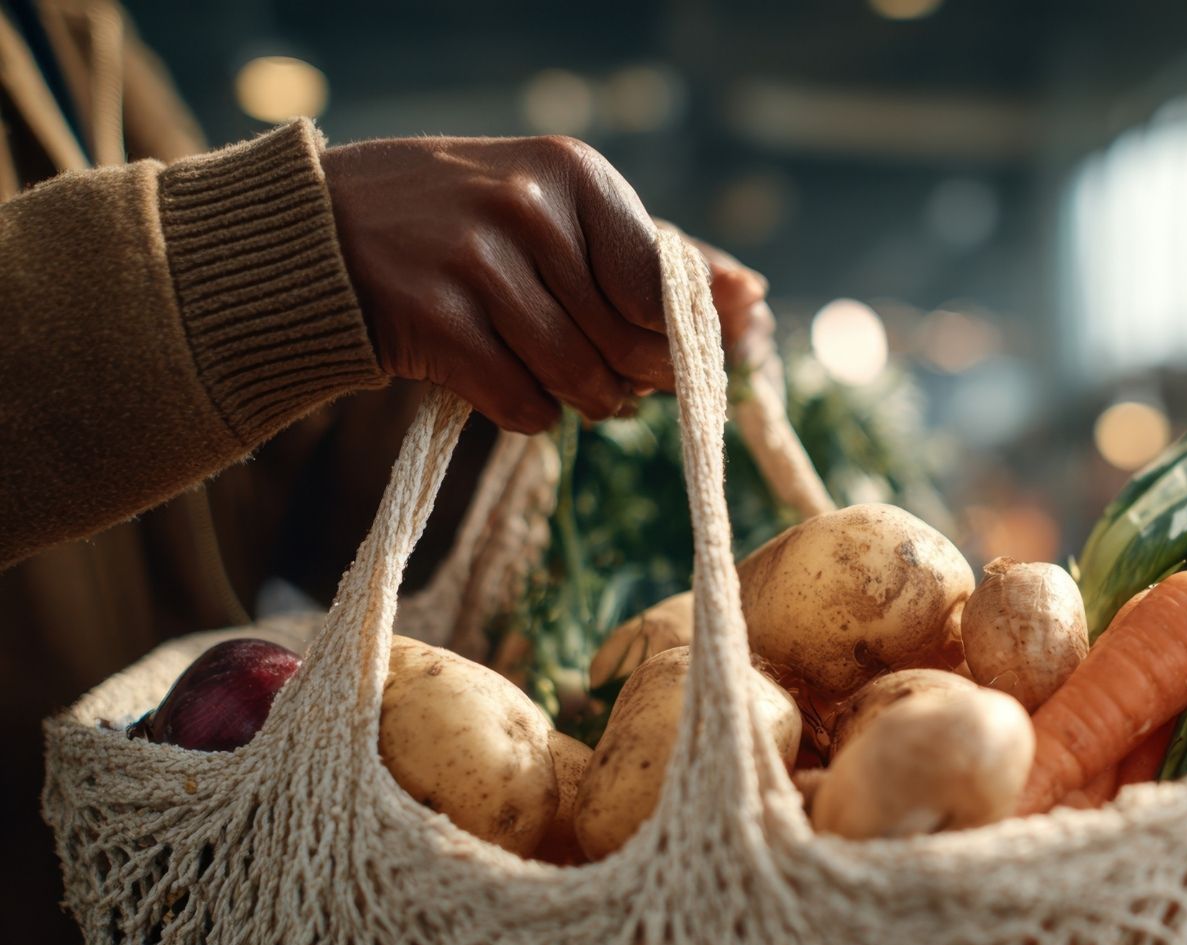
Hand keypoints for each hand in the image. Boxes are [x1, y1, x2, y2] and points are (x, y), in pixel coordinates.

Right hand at [322, 135, 767, 431]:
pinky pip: (522, 404)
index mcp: (572, 174)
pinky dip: (525, 412)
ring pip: (579, 380)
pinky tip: (499, 380)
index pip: (662, 285)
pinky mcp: (434, 323)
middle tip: (609, 379)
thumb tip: (752, 298)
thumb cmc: (462, 226)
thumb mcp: (556, 210)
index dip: (673, 340)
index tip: (661, 356)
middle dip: (630, 381)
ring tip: (558, 379)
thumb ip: (653, 257)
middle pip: (627, 343)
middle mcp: (528, 210)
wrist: (319, 234)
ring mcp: (476, 265)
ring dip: (579, 402)